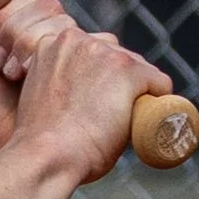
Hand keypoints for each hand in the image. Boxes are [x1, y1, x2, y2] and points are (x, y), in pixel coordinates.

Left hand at [0, 0, 79, 161]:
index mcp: (25, 35)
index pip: (30, 0)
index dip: (9, 17)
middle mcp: (52, 42)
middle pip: (51, 7)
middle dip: (19, 30)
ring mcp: (73, 58)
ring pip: (69, 24)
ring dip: (35, 44)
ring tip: (12, 76)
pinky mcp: (89, 76)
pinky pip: (90, 46)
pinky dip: (60, 56)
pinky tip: (32, 78)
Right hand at [4, 12, 174, 186]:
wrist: (46, 158)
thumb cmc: (38, 143)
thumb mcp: (41, 97)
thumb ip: (60, 84)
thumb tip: (82, 96)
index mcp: (53, 44)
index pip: (89, 52)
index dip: (92, 80)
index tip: (85, 104)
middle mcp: (80, 40)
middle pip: (116, 55)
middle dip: (115, 83)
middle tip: (102, 117)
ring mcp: (107, 54)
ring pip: (138, 69)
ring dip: (134, 94)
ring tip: (116, 125)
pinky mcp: (130, 70)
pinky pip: (160, 84)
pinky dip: (156, 106)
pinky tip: (140, 124)